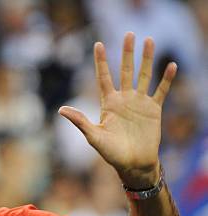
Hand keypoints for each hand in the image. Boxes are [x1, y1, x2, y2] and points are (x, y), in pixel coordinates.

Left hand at [59, 32, 176, 188]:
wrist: (133, 164)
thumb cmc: (111, 153)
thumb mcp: (93, 136)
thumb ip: (80, 121)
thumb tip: (61, 109)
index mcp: (108, 104)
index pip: (104, 77)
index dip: (101, 61)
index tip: (98, 44)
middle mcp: (124, 100)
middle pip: (125, 71)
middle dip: (127, 53)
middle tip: (129, 34)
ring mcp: (139, 103)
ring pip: (144, 75)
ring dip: (146, 59)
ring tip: (149, 41)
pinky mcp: (153, 110)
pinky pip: (161, 91)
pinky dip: (166, 79)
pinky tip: (170, 65)